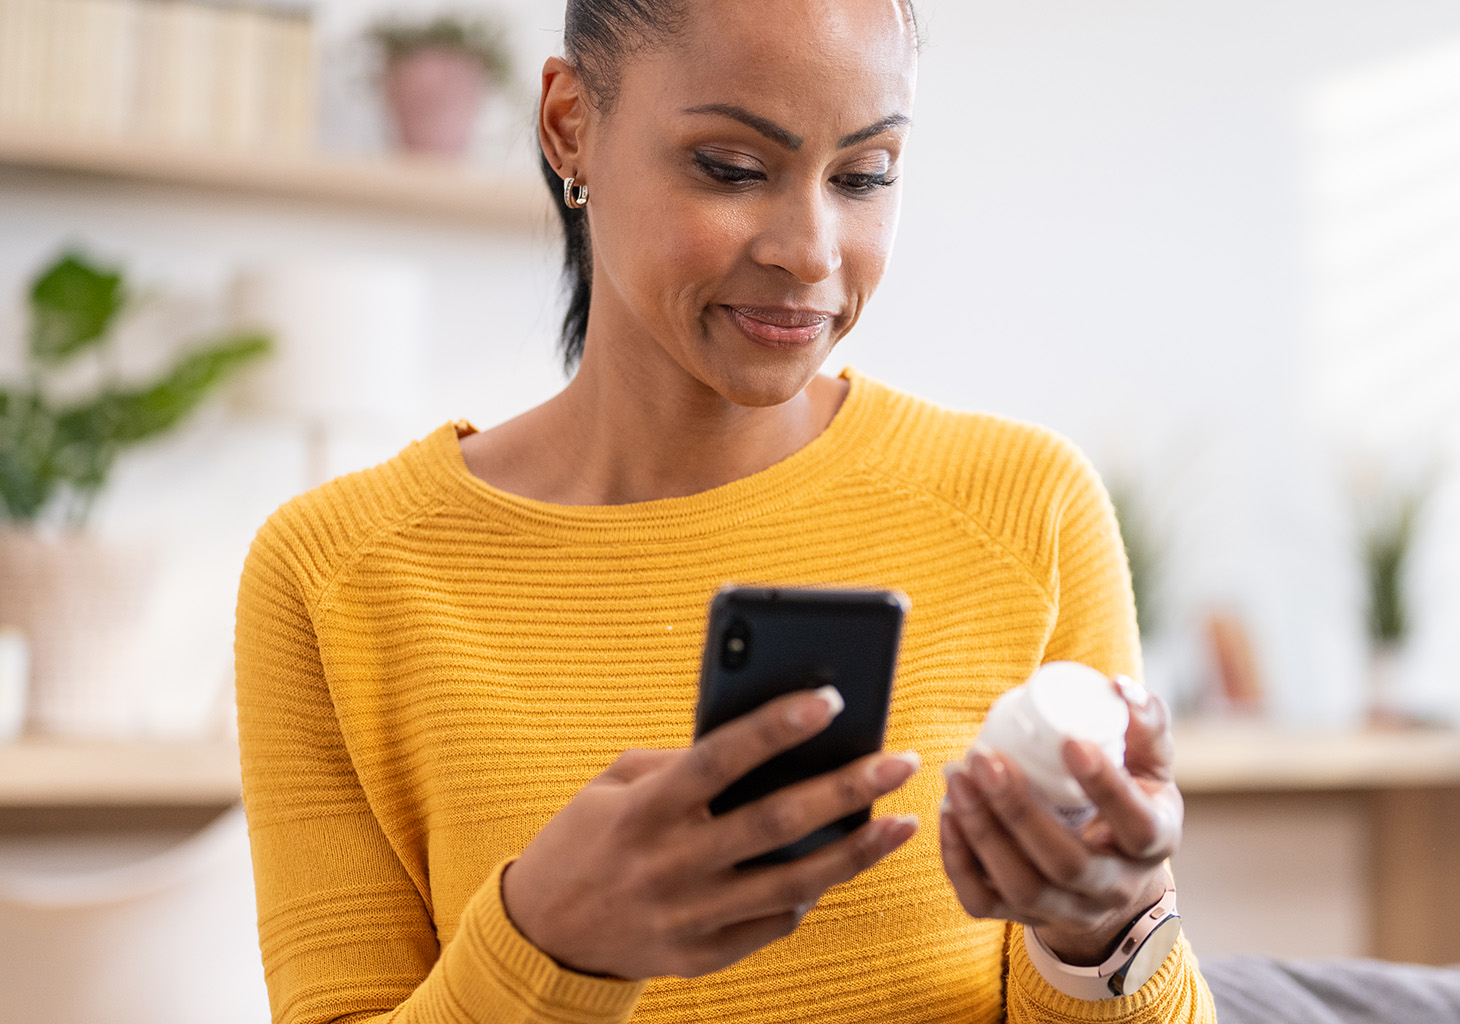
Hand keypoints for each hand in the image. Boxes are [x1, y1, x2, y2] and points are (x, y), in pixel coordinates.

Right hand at [502, 687, 920, 979]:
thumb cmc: (588, 837)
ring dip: (855, 852)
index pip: (719, 760)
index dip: (774, 728)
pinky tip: (840, 864)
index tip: (829, 700)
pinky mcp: (700, 956)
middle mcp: (668, 864)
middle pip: (773, 823)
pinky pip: (773, 922)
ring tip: (902, 823)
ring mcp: (687, 917)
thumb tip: (766, 745)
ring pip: (792, 883)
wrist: (545, 931)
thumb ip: (680, 762)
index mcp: (643, 809)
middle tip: (899, 761)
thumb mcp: (613, 783)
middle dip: (845, 788)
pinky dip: (811, 892)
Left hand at [939, 676, 1181, 964]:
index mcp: (1152, 842)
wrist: (1113, 869)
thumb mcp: (1149, 765)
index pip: (1136, 825)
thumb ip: (1144, 724)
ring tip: (957, 778)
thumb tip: (1121, 687)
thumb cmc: (1129, 799)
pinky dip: (958, 861)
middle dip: (1018, 811)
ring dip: (982, 832)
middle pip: (1066, 864)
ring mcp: (1069, 909)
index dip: (1105, 787)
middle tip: (983, 758)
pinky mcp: (1025, 917)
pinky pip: (983, 903)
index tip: (1070, 743)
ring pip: (1022, 887)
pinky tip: (948, 815)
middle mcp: (1115, 887)